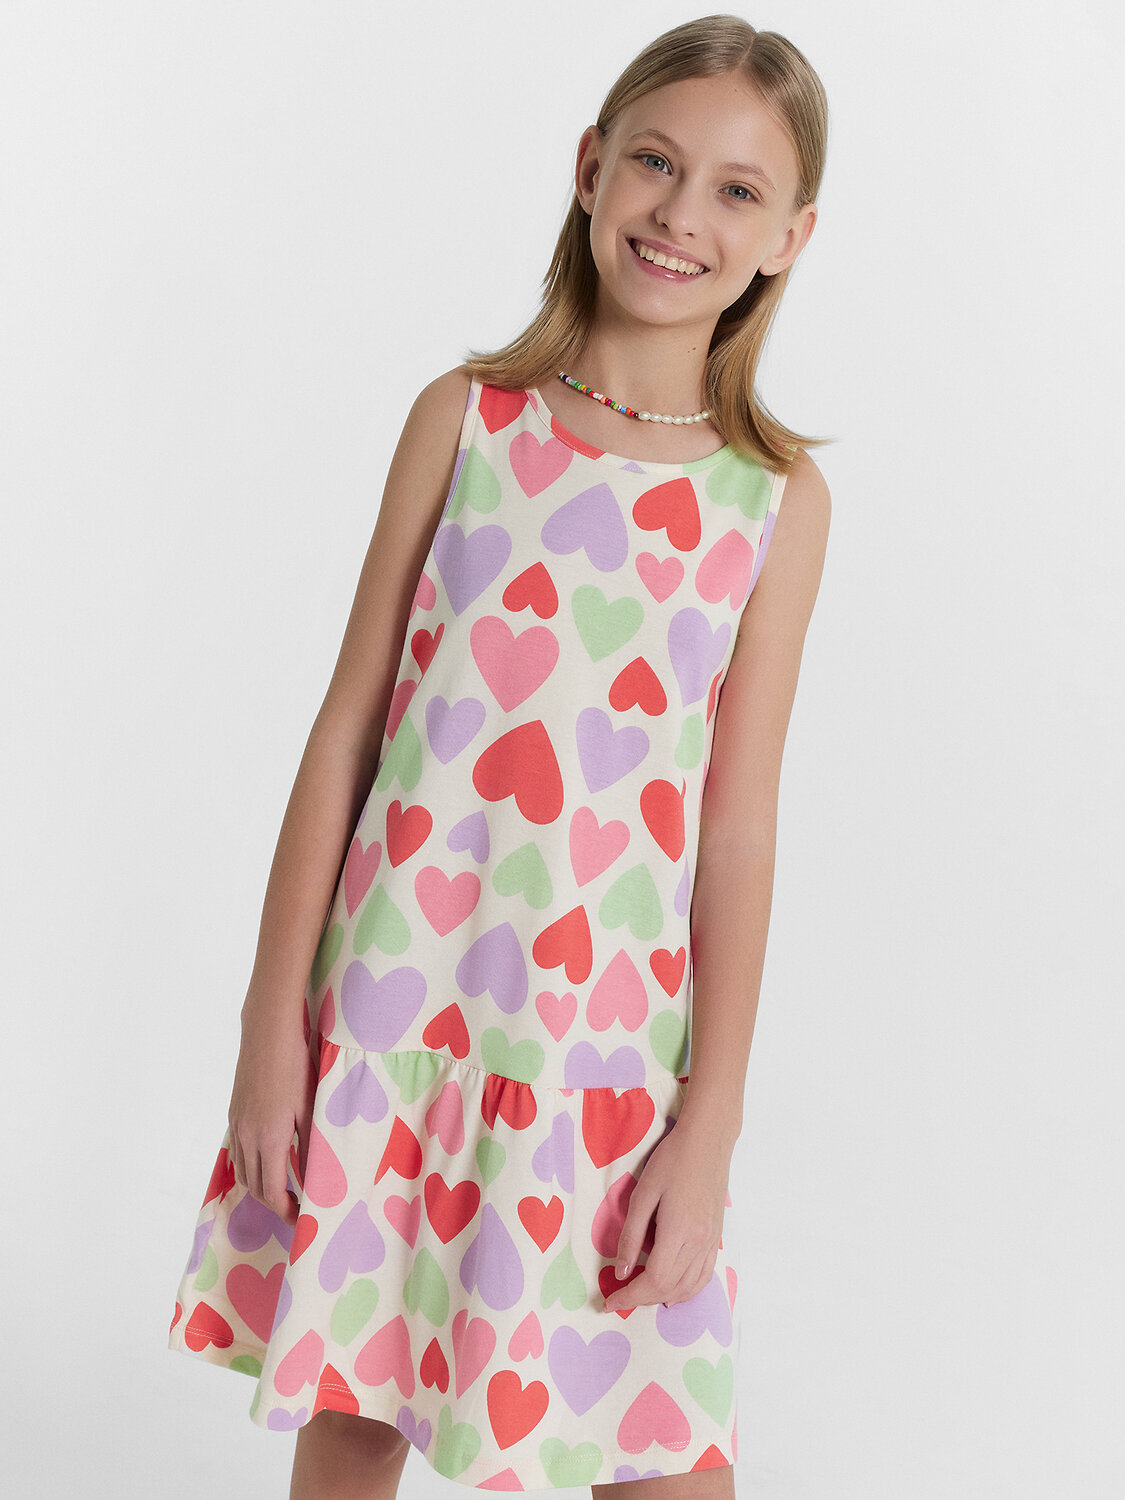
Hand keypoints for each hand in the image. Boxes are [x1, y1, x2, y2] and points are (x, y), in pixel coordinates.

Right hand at [227, 1011, 316, 1226]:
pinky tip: (267, 1161)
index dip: (285, 1211)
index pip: (271, 1192)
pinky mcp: (234, 1115)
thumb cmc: (295, 1068)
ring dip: (260, 1187)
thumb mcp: (310, 1110)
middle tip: (296, 1208)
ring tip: (284, 1189)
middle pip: (254, 1188)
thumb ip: (309, 1150)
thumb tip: (313, 1184)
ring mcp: (236, 1126)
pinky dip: (250, 1167)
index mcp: (268, 1139)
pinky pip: (237, 1153)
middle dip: (274, 1204)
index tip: (302, 1218)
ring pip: (243, 1172)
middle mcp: (246, 1137)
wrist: (267, 1034)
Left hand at [603, 1119, 730, 1313]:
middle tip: (618, 1296)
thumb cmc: (672, 1160)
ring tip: (639, 1293)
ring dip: (662, 1298)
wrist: (707, 1142)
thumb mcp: (643, 1193)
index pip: (653, 1280)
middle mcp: (699, 1243)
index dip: (630, 1296)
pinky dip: (685, 1290)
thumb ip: (631, 1235)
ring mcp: (711, 1243)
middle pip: (670, 1289)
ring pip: (688, 1288)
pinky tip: (670, 1290)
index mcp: (679, 1231)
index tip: (609, 1302)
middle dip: (641, 1299)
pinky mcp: (716, 1238)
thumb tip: (620, 1271)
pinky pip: (703, 1277)